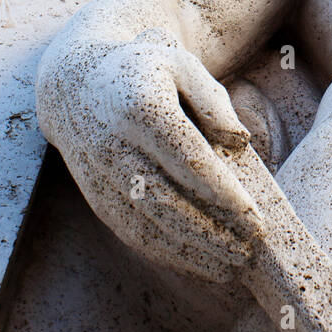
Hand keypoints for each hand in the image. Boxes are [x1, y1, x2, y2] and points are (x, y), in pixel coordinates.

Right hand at [37, 26, 262, 283]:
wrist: (75, 85)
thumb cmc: (144, 71)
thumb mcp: (181, 64)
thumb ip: (213, 100)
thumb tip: (239, 141)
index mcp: (140, 109)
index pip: (187, 160)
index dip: (222, 193)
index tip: (255, 218)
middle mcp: (114, 146)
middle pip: (167, 201)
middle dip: (210, 233)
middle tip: (250, 250)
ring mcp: (100, 176)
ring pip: (147, 225)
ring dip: (190, 252)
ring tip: (231, 266)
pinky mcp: (96, 197)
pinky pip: (131, 232)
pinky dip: (166, 253)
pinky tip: (199, 263)